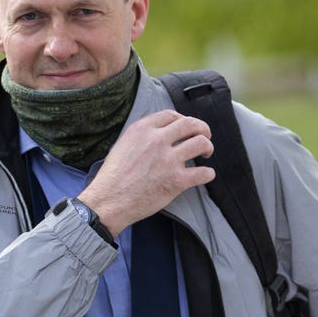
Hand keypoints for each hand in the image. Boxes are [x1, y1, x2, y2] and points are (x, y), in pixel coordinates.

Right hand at [78, 109, 214, 236]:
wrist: (109, 201)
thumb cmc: (113, 177)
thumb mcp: (123, 145)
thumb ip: (142, 137)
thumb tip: (160, 135)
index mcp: (142, 130)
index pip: (171, 115)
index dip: (182, 120)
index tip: (185, 128)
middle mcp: (157, 141)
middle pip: (191, 124)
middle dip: (202, 128)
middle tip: (205, 136)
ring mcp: (169, 160)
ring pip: (201, 143)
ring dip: (208, 147)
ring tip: (206, 154)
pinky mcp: (176, 181)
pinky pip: (203, 173)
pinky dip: (208, 173)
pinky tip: (205, 175)